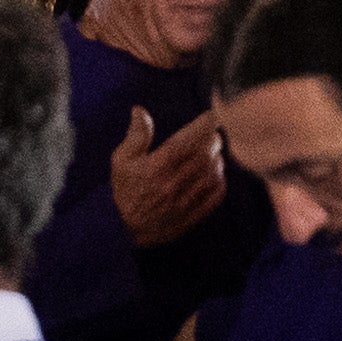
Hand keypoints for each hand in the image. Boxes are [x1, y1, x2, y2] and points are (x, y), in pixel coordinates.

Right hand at [110, 106, 225, 246]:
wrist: (123, 230)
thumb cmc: (124, 190)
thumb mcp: (121, 160)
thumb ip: (135, 136)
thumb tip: (140, 111)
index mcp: (156, 168)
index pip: (185, 142)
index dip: (202, 126)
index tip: (211, 116)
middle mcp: (172, 184)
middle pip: (203, 157)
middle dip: (213, 141)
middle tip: (213, 133)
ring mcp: (183, 202)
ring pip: (211, 175)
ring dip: (217, 159)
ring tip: (214, 151)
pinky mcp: (191, 216)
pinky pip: (214, 197)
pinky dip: (220, 181)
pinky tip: (217, 173)